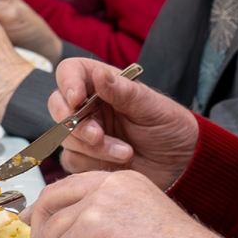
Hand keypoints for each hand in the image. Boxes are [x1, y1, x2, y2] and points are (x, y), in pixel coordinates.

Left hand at [26, 170, 231, 237]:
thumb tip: (60, 234)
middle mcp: (109, 184)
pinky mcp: (92, 226)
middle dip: (42, 237)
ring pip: (55, 235)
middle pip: (50, 202)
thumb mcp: (133, 229)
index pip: (67, 187)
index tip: (33, 225)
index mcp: (123, 180)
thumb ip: (98, 222)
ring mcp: (99, 202)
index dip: (45, 209)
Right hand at [50, 59, 198, 189]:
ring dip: (94, 148)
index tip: (77, 99)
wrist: (180, 164)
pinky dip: (93, 164)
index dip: (67, 83)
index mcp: (102, 84)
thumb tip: (101, 75)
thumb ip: (124, 92)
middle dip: (76, 124)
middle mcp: (88, 106)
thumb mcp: (151, 107)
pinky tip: (118, 164)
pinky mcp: (86, 158)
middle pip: (58, 106)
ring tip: (126, 153)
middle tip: (98, 135)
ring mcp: (84, 133)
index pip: (70, 72)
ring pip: (65, 138)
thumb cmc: (169, 128)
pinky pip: (72, 161)